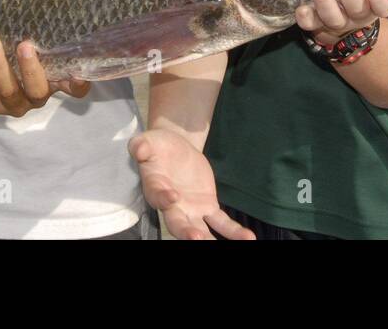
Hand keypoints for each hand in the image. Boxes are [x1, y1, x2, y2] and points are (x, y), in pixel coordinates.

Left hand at [0, 37, 90, 116]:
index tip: (77, 75)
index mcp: (53, 85)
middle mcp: (34, 100)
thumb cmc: (26, 55)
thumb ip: (53, 47)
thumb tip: (69, 35)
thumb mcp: (40, 51)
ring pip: (2, 92)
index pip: (74, 91)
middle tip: (23, 44)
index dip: (78, 86)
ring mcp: (10, 105)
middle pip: (33, 90)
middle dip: (29, 68)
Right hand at [128, 129, 254, 239]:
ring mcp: (190, 211)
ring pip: (200, 230)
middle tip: (195, 238)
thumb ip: (142, 145)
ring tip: (221, 246)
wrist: (175, 149)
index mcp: (154, 188)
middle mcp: (171, 206)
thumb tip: (139, 149)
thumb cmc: (158, 146)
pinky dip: (233, 232)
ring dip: (209, 240)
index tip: (172, 196)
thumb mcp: (148, 140)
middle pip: (177, 223)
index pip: (157, 196)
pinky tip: (248, 238)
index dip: (163, 198)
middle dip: (185, 232)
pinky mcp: (208, 208)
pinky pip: (221, 223)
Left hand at [295, 0, 387, 46]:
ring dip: (325, 2)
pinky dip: (306, 18)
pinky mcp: (316, 23)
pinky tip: (301, 8)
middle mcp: (357, 15)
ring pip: (332, 17)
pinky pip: (311, 25)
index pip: (383, 6)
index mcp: (375, 5)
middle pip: (355, 6)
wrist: (345, 21)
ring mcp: (336, 21)